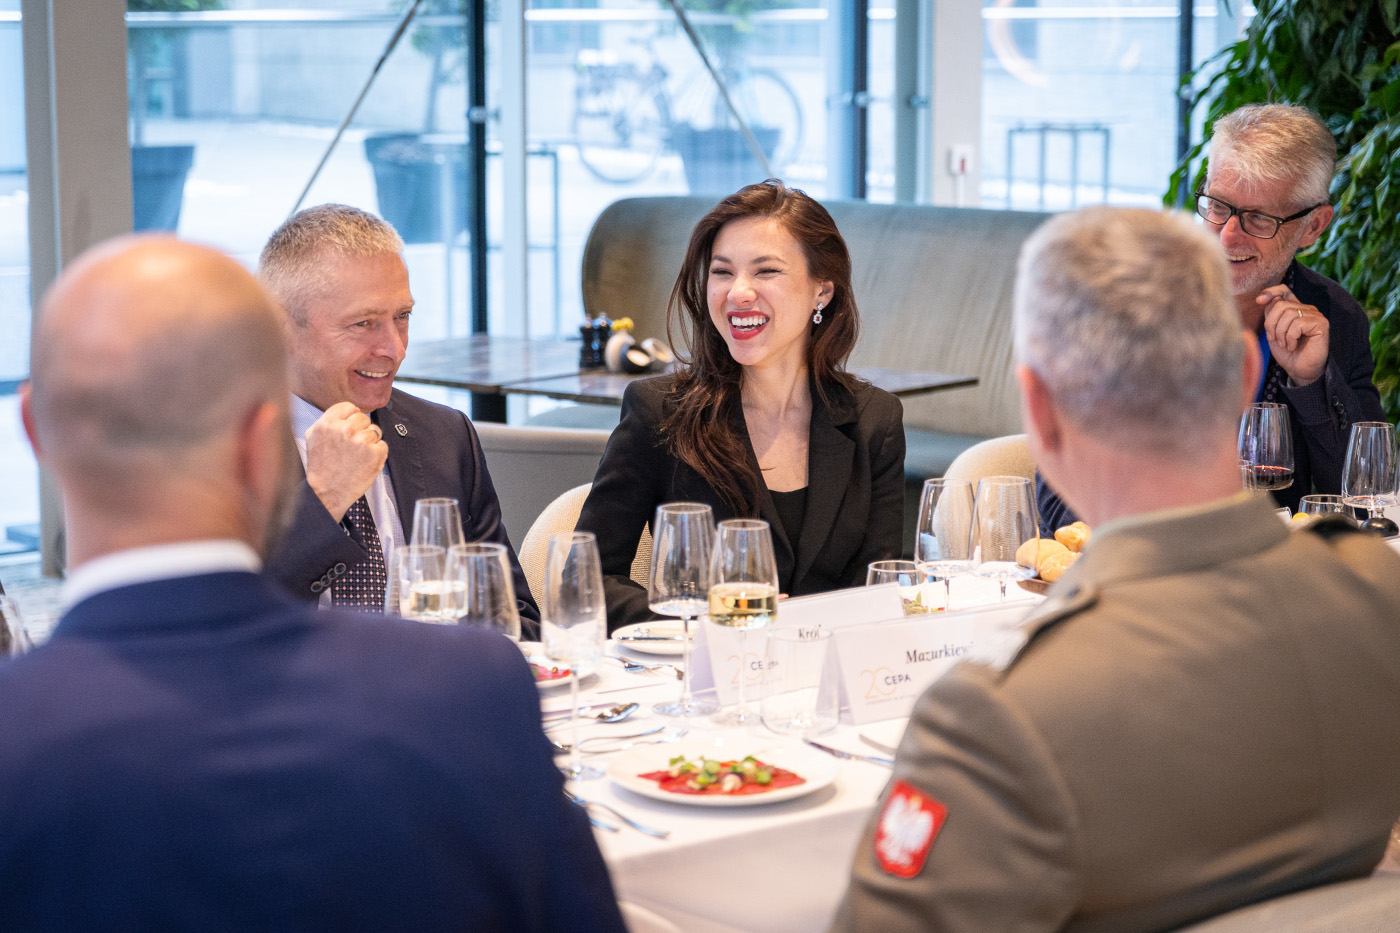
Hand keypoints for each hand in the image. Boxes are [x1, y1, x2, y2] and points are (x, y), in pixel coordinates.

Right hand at [304, 401, 387, 521]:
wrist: (327, 492)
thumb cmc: (320, 466)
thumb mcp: (313, 437)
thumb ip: (329, 420)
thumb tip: (348, 410)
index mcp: (328, 423)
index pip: (349, 407)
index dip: (350, 417)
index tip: (349, 428)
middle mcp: (345, 429)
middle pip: (363, 418)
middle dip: (360, 429)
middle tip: (352, 446)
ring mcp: (362, 441)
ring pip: (374, 431)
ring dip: (369, 442)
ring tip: (356, 456)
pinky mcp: (375, 453)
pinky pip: (383, 445)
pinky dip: (377, 453)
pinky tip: (364, 462)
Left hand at [1259, 284, 1328, 386]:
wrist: (1299, 370)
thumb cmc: (1287, 353)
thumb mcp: (1273, 332)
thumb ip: (1271, 315)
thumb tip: (1264, 299)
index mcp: (1294, 309)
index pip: (1284, 290)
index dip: (1271, 291)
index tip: (1259, 301)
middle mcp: (1306, 309)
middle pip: (1280, 304)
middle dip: (1271, 324)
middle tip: (1274, 339)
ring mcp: (1315, 315)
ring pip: (1288, 314)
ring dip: (1280, 333)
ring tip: (1285, 345)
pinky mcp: (1321, 323)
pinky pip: (1297, 324)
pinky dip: (1290, 337)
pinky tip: (1293, 346)